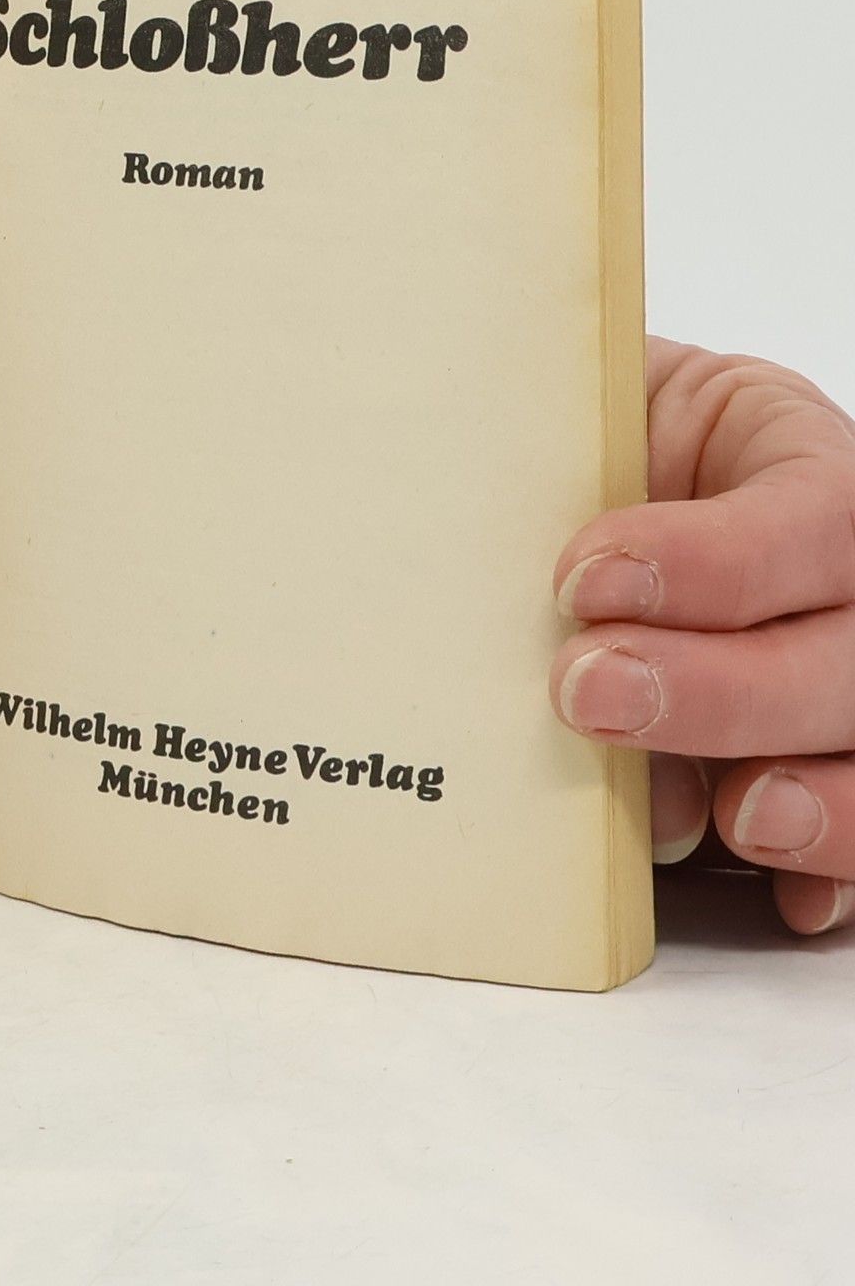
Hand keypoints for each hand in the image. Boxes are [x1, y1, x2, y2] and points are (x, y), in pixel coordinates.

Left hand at [551, 336, 854, 934]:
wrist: (553, 485)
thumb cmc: (567, 447)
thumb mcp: (570, 418)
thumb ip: (556, 469)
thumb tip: (485, 523)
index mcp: (792, 460)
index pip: (811, 513)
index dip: (716, 559)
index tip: (583, 580)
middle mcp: (839, 575)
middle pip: (850, 647)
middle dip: (727, 688)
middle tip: (589, 695)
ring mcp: (833, 675)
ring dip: (817, 796)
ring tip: (731, 816)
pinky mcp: (814, 762)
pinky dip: (830, 870)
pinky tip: (784, 886)